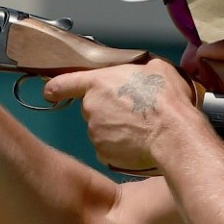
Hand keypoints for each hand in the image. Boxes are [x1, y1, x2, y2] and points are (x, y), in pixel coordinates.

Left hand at [43, 63, 196, 174]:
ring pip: (101, 129)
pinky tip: (138, 142)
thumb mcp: (157, 69)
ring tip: (140, 127)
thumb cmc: (166, 99)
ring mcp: (94, 133)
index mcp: (97, 83)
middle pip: (92, 108)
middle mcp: (90, 108)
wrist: (173, 135)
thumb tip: (143, 73)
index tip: (50, 92)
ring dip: (115, 128)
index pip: (64, 83)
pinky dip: (120, 146)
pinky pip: (108, 148)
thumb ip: (139, 70)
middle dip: (108, 109)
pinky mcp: (103, 153)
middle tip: (132, 110)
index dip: (56, 87)